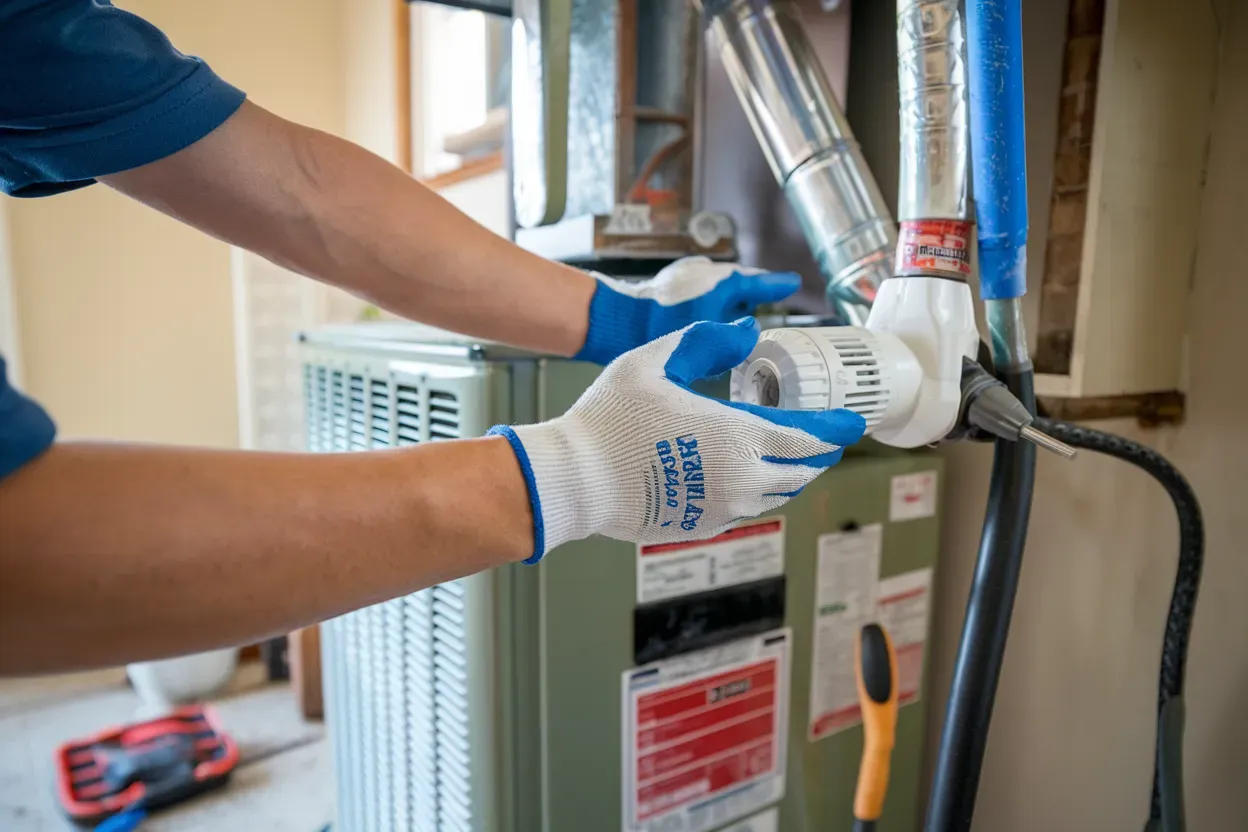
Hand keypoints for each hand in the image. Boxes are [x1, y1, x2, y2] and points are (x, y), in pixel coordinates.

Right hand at [490, 318, 864, 561]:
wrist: (577, 479)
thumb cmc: (611, 418)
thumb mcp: (655, 360)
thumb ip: (705, 343)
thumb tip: (746, 333)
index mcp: (738, 436)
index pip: (810, 437)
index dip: (837, 428)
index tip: (853, 421)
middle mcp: (741, 478)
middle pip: (804, 471)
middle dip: (822, 453)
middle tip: (829, 437)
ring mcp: (724, 507)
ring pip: (780, 495)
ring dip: (794, 474)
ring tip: (795, 456)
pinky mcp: (704, 525)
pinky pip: (748, 510)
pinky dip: (760, 492)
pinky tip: (749, 475)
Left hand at [574, 257, 800, 364]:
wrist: (616, 320)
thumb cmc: (658, 325)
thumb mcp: (705, 333)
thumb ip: (732, 334)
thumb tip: (750, 329)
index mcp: (719, 281)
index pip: (757, 282)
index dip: (776, 285)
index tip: (792, 283)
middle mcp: (704, 275)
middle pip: (739, 282)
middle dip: (755, 289)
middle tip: (772, 294)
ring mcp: (685, 281)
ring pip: (719, 288)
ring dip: (733, 297)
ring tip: (745, 310)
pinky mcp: (669, 291)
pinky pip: (701, 294)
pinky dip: (712, 303)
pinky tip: (710, 320)